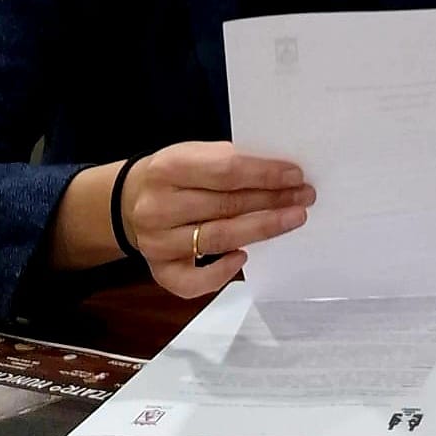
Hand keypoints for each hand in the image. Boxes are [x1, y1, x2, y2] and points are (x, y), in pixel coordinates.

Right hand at [122, 141, 314, 298]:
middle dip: (272, 201)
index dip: (264, 174)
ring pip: (218, 239)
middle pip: (226, 206)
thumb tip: (281, 174)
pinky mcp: (159, 270)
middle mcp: (157, 207)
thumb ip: (229, 162)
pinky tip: (243, 257)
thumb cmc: (176, 175)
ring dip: (262, 229)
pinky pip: (193, 282)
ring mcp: (156, 242)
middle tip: (305, 198)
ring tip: (292, 219)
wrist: (131, 198)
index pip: (225, 171)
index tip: (295, 176)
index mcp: (167, 168)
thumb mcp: (194, 154)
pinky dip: (221, 274)